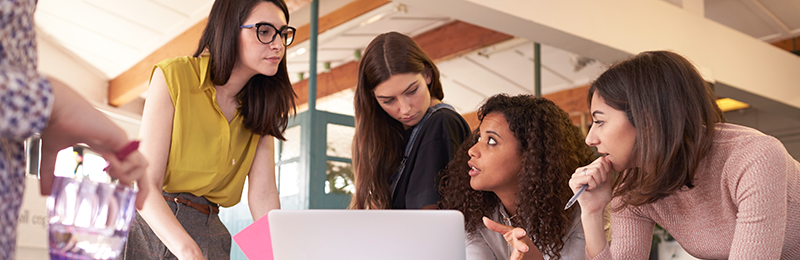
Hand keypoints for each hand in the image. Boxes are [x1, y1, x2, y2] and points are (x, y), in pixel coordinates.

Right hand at [38, 77, 148, 208]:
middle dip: (143, 189)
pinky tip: (109, 164)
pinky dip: (123, 169)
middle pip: (142, 168)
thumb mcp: (52, 154)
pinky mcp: (120, 138)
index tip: (130, 201)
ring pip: (142, 165)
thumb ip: (50, 173)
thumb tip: (45, 193)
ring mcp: (120, 140)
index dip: (131, 183)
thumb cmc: (54, 122)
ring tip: (111, 172)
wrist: (54, 106)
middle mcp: (116, 144)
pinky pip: (133, 160)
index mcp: (105, 145)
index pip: (128, 165)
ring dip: (129, 176)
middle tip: (138, 205)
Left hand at [483, 217, 542, 259]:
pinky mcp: (521, 258)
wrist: (528, 250)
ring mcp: (522, 252)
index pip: (518, 232)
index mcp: (517, 234)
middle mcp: (521, 243)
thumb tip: (484, 219)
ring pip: (521, 254)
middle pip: (522, 244)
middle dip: (523, 246)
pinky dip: (516, 259)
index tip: (522, 232)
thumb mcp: (506, 231)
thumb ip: (496, 226)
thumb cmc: (515, 237)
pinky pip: (518, 259)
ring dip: (519, 257)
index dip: (520, 232)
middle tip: (525, 248)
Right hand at [568, 156, 612, 214]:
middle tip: (598, 185)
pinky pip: (589, 177)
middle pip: (598, 165)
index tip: (603, 181)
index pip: (601, 160)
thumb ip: (607, 169)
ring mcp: (575, 176)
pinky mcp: (573, 182)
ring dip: (598, 182)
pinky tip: (589, 190)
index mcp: (587, 169)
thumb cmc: (601, 196)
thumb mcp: (607, 179)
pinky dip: (593, 185)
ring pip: (594, 171)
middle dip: (603, 177)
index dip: (606, 171)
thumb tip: (608, 158)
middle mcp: (579, 170)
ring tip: (593, 188)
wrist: (597, 208)